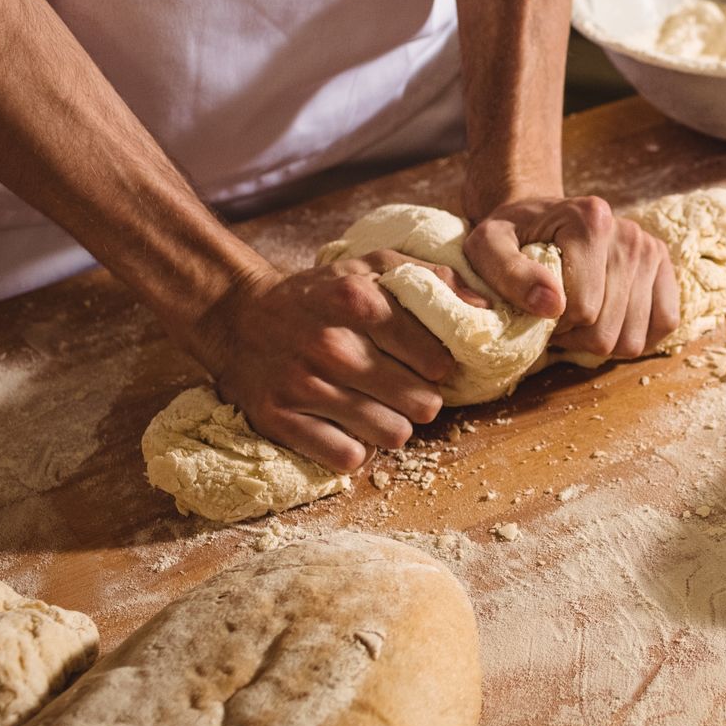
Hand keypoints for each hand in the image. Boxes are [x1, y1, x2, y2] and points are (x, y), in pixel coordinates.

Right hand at [189, 253, 481, 470]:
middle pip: (422, 404)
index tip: (428, 364)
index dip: (439, 367)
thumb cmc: (318, 293)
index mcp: (359, 301)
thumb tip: (487, 309)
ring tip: (377, 407)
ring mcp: (304, 385)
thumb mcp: (372, 267)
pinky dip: (354, 448)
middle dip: (420, 400)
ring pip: (392, 435)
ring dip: (392, 426)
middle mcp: (332, 345)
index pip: (436, 360)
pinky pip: (347, 457)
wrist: (238, 316)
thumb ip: (434, 278)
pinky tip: (347, 426)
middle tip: (404, 389)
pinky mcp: (280, 420)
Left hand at [463, 196, 680, 359]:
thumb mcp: (487, 246)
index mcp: (590, 221)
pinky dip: (636, 334)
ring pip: (635, 339)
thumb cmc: (511, 235)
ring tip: (580, 319)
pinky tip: (610, 321)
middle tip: (556, 319)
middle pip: (609, 331)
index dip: (555, 324)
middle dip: (577, 337)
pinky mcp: (664, 266)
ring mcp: (651, 249)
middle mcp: (629, 234)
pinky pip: (665, 324)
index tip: (539, 310)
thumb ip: (508, 273)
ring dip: (602, 341)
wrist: (539, 215)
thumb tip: (551, 306)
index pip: (583, 309)